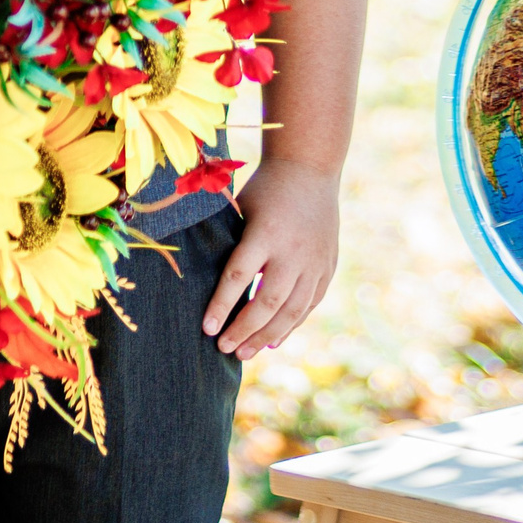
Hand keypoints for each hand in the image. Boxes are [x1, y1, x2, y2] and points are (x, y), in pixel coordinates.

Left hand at [203, 162, 340, 359]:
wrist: (309, 170)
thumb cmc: (264, 190)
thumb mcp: (240, 208)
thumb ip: (227, 242)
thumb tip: (195, 277)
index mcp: (265, 232)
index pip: (239, 277)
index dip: (221, 306)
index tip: (206, 329)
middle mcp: (293, 251)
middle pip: (267, 302)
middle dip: (244, 330)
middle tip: (224, 349)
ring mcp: (315, 261)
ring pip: (291, 310)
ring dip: (267, 336)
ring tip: (245, 353)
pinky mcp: (328, 267)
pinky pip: (309, 304)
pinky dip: (291, 325)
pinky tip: (274, 341)